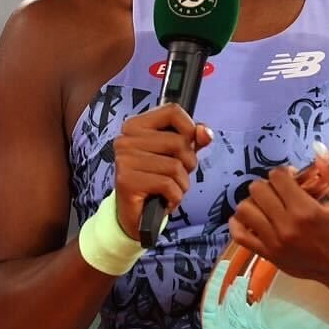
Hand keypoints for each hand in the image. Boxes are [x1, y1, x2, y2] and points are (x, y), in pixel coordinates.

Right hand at [111, 103, 213, 238]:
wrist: (136, 216)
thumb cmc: (156, 181)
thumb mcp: (176, 156)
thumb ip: (192, 140)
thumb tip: (204, 132)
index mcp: (135, 126)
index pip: (172, 111)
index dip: (189, 128)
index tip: (188, 144)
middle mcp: (126, 140)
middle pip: (178, 141)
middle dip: (187, 164)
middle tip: (174, 175)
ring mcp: (125, 160)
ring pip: (175, 166)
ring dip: (181, 184)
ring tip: (168, 189)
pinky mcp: (127, 181)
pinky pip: (168, 184)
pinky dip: (174, 196)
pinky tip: (164, 199)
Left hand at [229, 144, 328, 301]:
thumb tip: (317, 147)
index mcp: (305, 212)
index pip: (277, 177)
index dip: (284, 172)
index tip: (294, 178)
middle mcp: (285, 227)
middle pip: (257, 190)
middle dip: (269, 185)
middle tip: (282, 191)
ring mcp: (273, 243)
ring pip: (244, 210)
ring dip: (254, 201)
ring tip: (270, 204)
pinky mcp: (267, 255)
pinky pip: (239, 235)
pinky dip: (239, 222)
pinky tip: (253, 217)